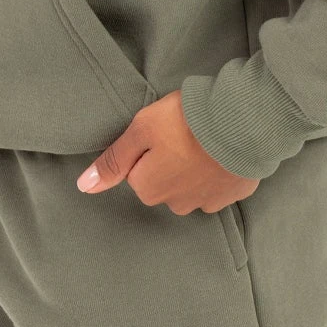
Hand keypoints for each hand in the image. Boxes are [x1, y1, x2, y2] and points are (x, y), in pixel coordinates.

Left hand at [75, 89, 259, 212]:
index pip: (137, 170)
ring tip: (206, 137)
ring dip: (196, 165)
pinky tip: (224, 149)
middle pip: (164, 180)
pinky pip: (219, 184)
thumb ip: (113, 161)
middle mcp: (176, 205)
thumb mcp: (141, 131)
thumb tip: (83, 187)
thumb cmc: (186, 122)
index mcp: (149, 189)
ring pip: (191, 184)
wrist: (243, 123)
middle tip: (183, 131)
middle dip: (170, 159)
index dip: (147, 147)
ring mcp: (208, 202)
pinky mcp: (234, 195)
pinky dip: (219, 169)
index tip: (161, 131)